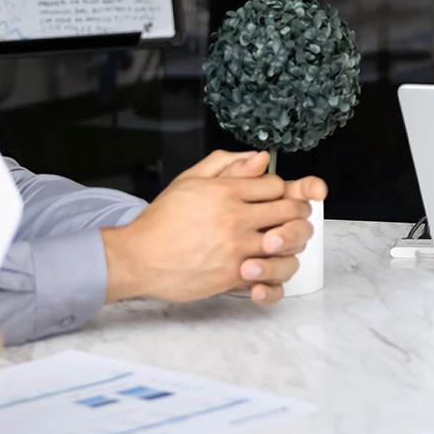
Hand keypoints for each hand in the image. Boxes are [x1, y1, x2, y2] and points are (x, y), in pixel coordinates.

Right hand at [101, 150, 326, 304]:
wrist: (138, 257)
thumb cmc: (163, 220)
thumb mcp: (190, 180)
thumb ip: (226, 164)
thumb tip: (260, 158)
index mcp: (226, 191)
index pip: (276, 186)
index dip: (281, 191)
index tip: (276, 199)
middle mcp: (235, 217)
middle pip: (289, 211)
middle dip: (295, 214)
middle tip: (289, 219)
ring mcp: (236, 247)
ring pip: (287, 242)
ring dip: (290, 242)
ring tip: (279, 241)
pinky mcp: (233, 275)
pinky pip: (271, 273)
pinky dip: (277, 270)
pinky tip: (268, 265)